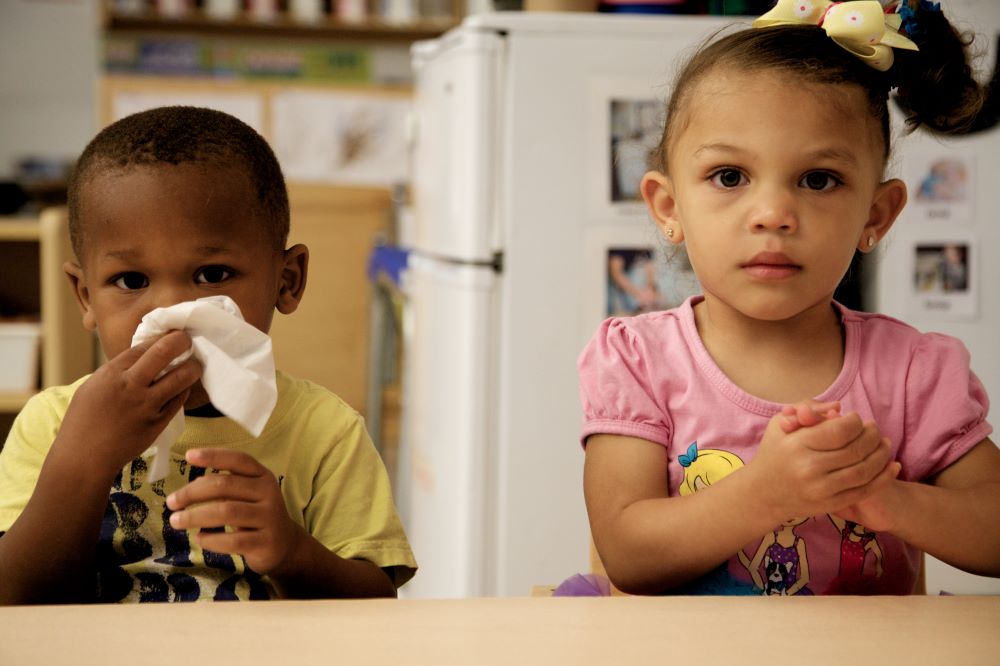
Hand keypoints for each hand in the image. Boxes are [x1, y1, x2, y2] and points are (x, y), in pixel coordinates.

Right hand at [56, 330, 201, 475]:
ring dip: (192, 367)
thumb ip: (117, 372)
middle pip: (165, 352)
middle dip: (181, 341)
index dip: (161, 337)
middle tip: (188, 340)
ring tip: (195, 364)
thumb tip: (141, 358)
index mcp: (111, 373)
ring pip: (181, 377)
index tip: (171, 335)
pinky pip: (178, 400)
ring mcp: (147, 405)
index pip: (144, 345)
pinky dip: (184, 390)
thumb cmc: (83, 421)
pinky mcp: (158, 423)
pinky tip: (185, 386)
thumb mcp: (93, 387)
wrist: (84, 457)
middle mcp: (131, 386)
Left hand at [166, 448, 303, 574]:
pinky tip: (200, 538)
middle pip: (225, 485)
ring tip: (176, 521)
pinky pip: (233, 540)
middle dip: (193, 492)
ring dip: (195, 516)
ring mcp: (269, 518)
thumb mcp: (247, 496)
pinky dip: (211, 539)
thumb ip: (224, 488)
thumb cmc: (256, 515)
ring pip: (226, 512)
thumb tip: (189, 489)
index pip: (238, 460)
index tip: (189, 455)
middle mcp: (268, 493)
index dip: (214, 456)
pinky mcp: (265, 542)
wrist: (284, 545)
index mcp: (262, 476)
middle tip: (171, 502)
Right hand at [781, 399, 903, 531]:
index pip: (839, 430)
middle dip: (872, 436)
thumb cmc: (774, 452)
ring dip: (881, 456)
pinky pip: (863, 491)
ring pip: (864, 471)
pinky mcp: (829, 505)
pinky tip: (892, 466)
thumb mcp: (781, 424)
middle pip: (855, 450)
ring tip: (885, 444)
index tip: (856, 418)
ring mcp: (820, 489)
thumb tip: (838, 408)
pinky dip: (883, 478)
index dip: (855, 422)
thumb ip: (808, 409)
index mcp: (797, 445)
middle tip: (875, 429)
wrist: (762, 493)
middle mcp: (809, 468)